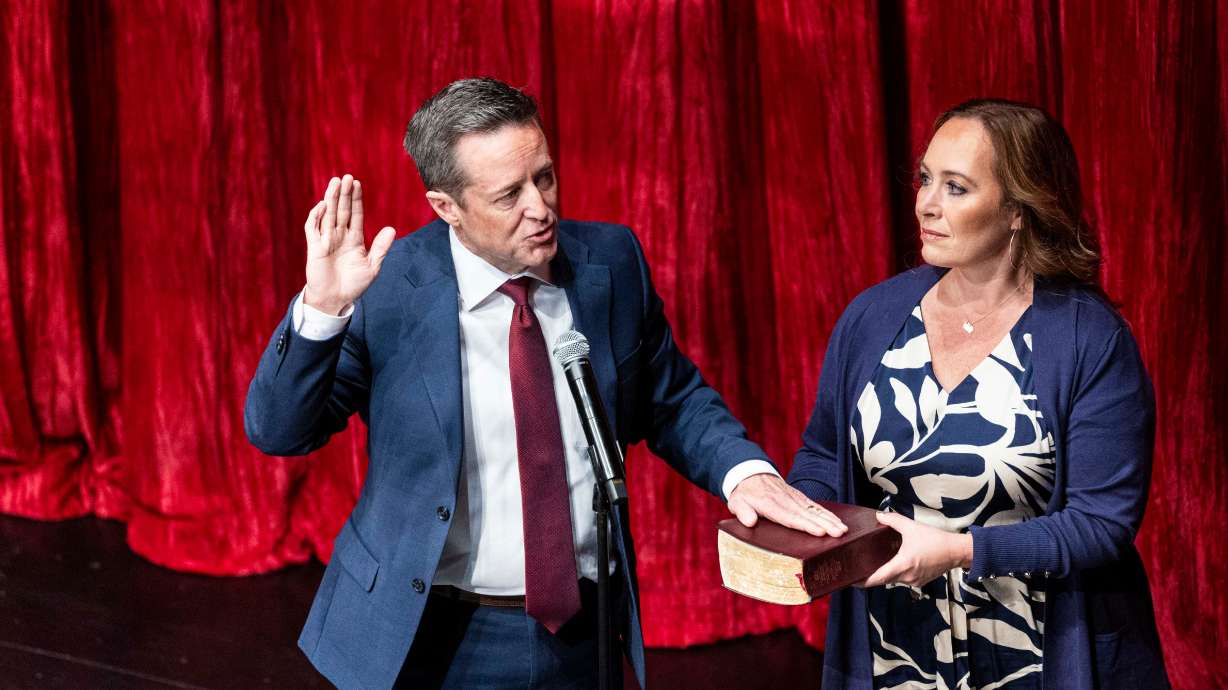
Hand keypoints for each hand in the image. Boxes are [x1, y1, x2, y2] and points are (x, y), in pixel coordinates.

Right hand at [303, 174, 396, 314]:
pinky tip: (323, 206)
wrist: (336, 300)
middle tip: (347, 177)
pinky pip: (313, 229)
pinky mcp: (314, 248)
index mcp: (354, 239)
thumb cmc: (354, 284)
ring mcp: (326, 240)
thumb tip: (392, 229)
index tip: (358, 184)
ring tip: (335, 183)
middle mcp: (339, 236)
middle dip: (344, 194)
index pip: (355, 214)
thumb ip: (380, 248)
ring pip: (328, 214)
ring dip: (331, 199)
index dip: (356, 199)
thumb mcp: (372, 266)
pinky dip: (316, 217)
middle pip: (342, 210)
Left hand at [727, 474, 847, 537]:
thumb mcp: (737, 502)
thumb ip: (742, 512)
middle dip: (825, 524)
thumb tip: (749, 521)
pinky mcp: (800, 498)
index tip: (819, 531)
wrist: (751, 475)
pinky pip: (815, 506)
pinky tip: (838, 521)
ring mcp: (795, 498)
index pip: (790, 517)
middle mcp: (786, 501)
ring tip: (843, 530)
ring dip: (830, 519)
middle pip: (807, 514)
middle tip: (839, 533)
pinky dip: (827, 513)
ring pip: (815, 510)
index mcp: (771, 504)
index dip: (806, 525)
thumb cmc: (745, 493)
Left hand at [862, 511, 972, 587]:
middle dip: (871, 575)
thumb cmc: (935, 540)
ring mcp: (914, 581)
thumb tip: (878, 515)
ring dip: (885, 573)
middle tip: (859, 568)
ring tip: (874, 564)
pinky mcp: (920, 581)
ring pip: (893, 580)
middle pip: (883, 580)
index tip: (851, 580)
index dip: (863, 581)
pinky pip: (903, 579)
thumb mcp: (912, 527)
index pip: (877, 578)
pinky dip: (896, 573)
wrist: (957, 551)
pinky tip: (893, 563)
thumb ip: (893, 520)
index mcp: (902, 565)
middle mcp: (907, 577)